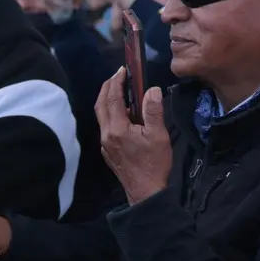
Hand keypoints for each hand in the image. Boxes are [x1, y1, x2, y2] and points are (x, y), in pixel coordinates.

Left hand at [96, 69, 171, 204]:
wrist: (145, 190)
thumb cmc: (154, 163)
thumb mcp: (158, 135)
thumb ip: (153, 111)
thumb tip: (151, 90)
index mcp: (117, 129)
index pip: (112, 99)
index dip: (116, 82)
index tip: (123, 70)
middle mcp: (106, 134)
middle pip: (101, 104)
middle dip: (108, 87)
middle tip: (118, 75)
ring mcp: (104, 143)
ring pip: (100, 115)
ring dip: (107, 99)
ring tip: (119, 89)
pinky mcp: (107, 149)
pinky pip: (104, 125)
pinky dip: (109, 112)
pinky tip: (121, 112)